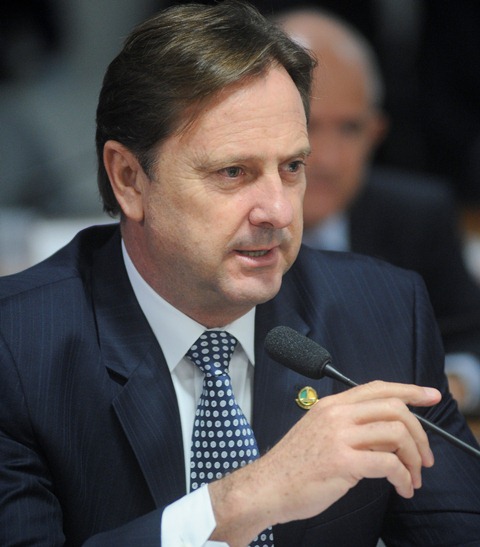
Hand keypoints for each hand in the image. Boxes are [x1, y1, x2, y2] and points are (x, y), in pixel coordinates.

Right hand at [208, 380, 440, 545]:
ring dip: (413, 458)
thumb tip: (389, 435)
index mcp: (332, 404)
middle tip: (424, 457)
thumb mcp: (322, 433)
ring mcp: (338, 435)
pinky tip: (402, 488)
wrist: (267, 486)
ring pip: (396, 433)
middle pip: (394, 408)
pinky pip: (388, 464)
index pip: (378, 388)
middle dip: (420, 433)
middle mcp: (336, 413)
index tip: (430, 396)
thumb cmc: (294, 465)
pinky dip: (404, 478)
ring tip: (413, 477)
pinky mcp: (341, 461)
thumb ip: (353, 428)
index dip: (409, 390)